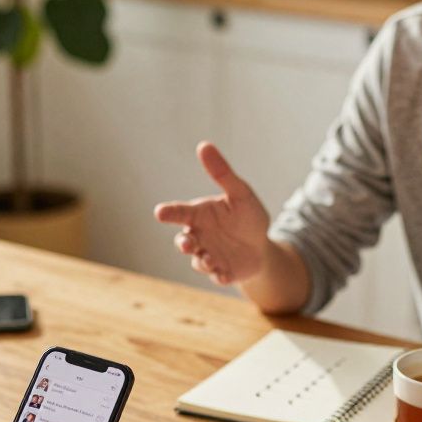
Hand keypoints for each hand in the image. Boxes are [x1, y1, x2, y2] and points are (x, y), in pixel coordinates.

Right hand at [154, 142, 271, 285]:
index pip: (179, 213)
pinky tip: (223, 275)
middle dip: (184, 243)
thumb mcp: (239, 192)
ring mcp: (208, 256)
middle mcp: (199, 237)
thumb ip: (222, 173)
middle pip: (183, 241)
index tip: (160, 212)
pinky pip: (216, 275)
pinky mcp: (221, 272)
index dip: (169, 213)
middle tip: (188, 243)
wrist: (262, 246)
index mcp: (199, 216)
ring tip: (211, 259)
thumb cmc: (247, 216)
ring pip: (198, 261)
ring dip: (203, 260)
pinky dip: (218, 275)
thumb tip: (203, 145)